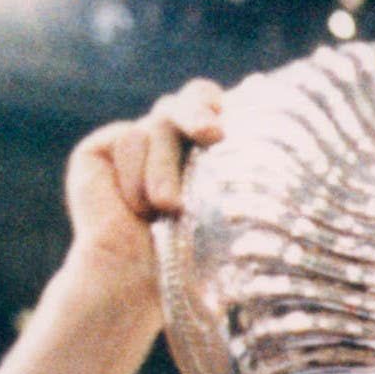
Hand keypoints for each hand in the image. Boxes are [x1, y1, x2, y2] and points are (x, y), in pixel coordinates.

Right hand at [0, 79, 228, 373]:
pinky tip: (134, 208)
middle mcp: (173, 140)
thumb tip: (272, 119)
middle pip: (192, 96)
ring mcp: (136, 140)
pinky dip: (134, 173)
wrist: (134, 277)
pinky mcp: (102, 148)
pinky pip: (126, 137)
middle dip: (199, 113)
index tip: (230, 126)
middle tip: (212, 134)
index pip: (221, 107)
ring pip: (157, 124)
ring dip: (164, 169)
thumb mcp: (223, 205)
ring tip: (166, 208)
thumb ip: (237, 163)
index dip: (223, 106)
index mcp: (207, 151)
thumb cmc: (190, 257)